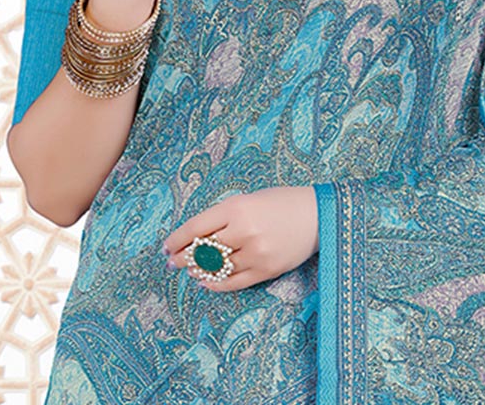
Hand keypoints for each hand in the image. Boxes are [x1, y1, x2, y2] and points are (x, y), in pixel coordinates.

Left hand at [162, 186, 318, 291]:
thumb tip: (197, 238)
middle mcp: (244, 231)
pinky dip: (216, 284)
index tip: (166, 247)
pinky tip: (206, 282)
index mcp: (237, 207)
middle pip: (203, 250)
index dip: (177, 240)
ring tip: (191, 269)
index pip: (196, 227)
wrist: (318, 215)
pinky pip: (234, 283)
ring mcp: (256, 253)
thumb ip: (224, 217)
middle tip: (173, 262)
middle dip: (184, 257)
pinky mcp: (267, 270)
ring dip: (199, 270)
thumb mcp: (249, 199)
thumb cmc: (281, 202)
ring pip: (217, 268)